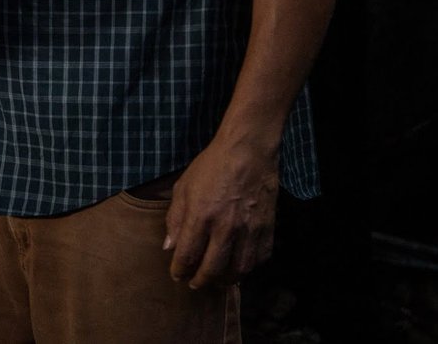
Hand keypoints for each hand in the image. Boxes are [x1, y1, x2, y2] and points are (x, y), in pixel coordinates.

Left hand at [163, 139, 279, 288]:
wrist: (247, 152)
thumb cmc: (211, 167)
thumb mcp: (183, 187)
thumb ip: (175, 219)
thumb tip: (169, 246)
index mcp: (201, 216)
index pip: (187, 255)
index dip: (180, 270)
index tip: (176, 275)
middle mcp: (226, 227)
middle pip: (212, 269)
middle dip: (201, 281)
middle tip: (195, 284)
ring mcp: (249, 230)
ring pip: (239, 269)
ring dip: (226, 280)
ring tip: (217, 280)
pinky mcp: (268, 228)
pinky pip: (259, 258)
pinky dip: (249, 268)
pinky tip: (240, 267)